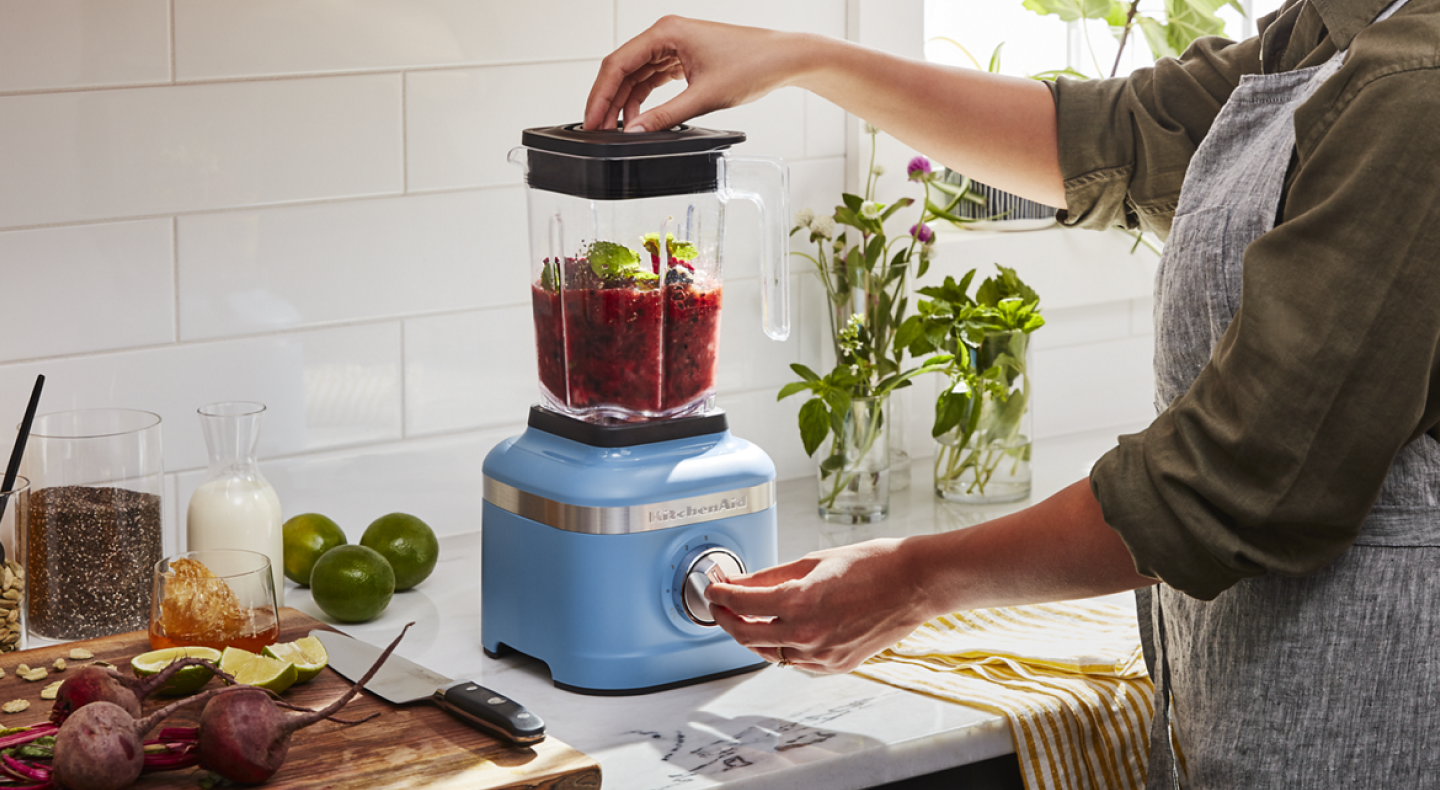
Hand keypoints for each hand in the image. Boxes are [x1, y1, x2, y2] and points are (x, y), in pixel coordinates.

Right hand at [584, 16, 809, 132]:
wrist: (784, 59)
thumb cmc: (753, 65)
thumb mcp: (705, 98)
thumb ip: (666, 117)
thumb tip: (635, 134)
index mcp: (666, 33)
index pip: (618, 64)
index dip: (599, 95)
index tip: (590, 121)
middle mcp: (666, 35)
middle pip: (622, 69)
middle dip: (607, 101)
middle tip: (596, 131)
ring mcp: (674, 46)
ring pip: (636, 75)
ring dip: (624, 102)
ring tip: (614, 131)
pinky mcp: (684, 58)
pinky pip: (653, 79)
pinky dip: (643, 99)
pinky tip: (638, 120)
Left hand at [704, 539, 931, 673]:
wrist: (914, 584)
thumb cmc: (873, 565)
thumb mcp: (813, 562)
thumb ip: (770, 576)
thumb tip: (740, 581)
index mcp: (798, 602)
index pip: (742, 604)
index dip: (721, 595)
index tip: (713, 589)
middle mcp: (806, 634)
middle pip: (747, 636)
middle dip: (727, 620)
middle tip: (720, 606)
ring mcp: (821, 654)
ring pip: (770, 653)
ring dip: (752, 636)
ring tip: (747, 617)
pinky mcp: (836, 665)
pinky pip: (796, 662)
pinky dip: (782, 647)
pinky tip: (780, 631)